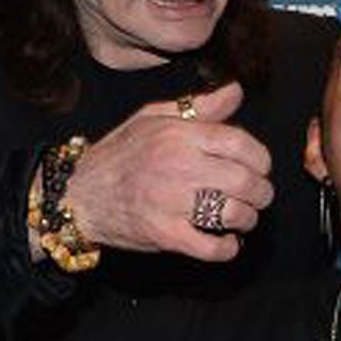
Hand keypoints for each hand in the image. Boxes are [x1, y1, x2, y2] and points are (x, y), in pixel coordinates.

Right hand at [60, 82, 273, 262]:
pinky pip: (210, 247)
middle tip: (259, 197)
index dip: (261, 158)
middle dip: (261, 192)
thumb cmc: (119, 154)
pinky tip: (228, 242)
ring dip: (248, 219)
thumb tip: (236, 92)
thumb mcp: (153, 118)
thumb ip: (199, 107)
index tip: (260, 168)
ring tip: (243, 218)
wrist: (79, 193)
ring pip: (233, 213)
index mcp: (178, 135)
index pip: (240, 143)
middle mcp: (178, 166)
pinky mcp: (164, 234)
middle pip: (244, 181)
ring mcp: (171, 202)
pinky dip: (227, 249)